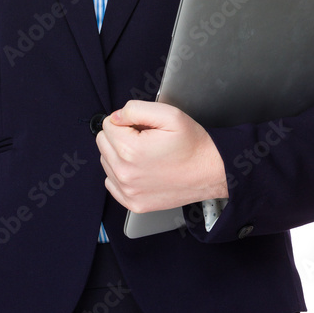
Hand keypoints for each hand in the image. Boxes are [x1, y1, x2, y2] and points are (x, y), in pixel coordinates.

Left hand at [95, 100, 228, 212]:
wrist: (210, 172)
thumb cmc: (192, 145)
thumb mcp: (169, 114)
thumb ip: (135, 109)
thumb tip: (115, 117)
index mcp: (130, 150)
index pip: (107, 124)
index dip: (127, 120)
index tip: (143, 126)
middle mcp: (125, 174)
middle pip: (103, 142)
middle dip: (120, 135)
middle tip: (145, 138)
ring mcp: (128, 191)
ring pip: (106, 161)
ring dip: (120, 154)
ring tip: (146, 153)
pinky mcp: (133, 203)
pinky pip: (111, 182)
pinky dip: (121, 173)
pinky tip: (141, 169)